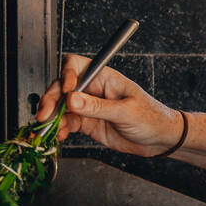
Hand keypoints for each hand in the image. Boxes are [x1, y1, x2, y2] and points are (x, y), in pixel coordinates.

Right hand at [35, 54, 184, 156]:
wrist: (161, 140)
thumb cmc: (152, 118)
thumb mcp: (126, 111)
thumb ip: (98, 107)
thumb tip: (72, 99)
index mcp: (105, 77)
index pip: (76, 66)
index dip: (65, 74)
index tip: (65, 91)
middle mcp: (93, 89)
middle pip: (63, 87)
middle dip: (51, 99)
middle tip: (44, 114)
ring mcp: (89, 107)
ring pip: (62, 107)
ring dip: (52, 117)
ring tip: (49, 129)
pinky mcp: (88, 123)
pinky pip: (68, 123)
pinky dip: (60, 129)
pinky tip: (59, 135)